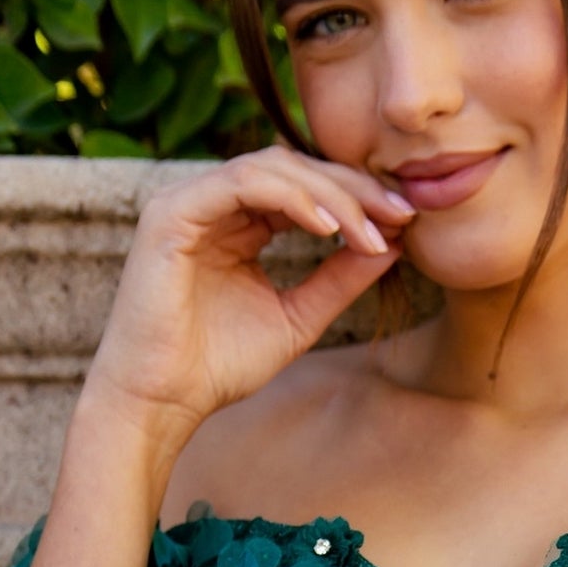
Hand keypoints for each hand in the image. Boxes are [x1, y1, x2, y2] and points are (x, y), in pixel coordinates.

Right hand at [80, 145, 415, 444]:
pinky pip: (240, 184)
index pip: (305, 188)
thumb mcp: (297, 317)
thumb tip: (394, 245)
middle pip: (293, 166)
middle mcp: (214, 204)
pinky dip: (290, 198)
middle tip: (401, 211)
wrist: (162, 400)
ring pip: (271, 167)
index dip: (357, 199)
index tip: (405, 221)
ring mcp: (189, 202)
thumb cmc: (218, 367)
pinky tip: (329, 227)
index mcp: (240, 223)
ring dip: (330, 193)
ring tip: (371, 228)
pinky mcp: (171, 213)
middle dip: (353, 187)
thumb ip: (338, 280)